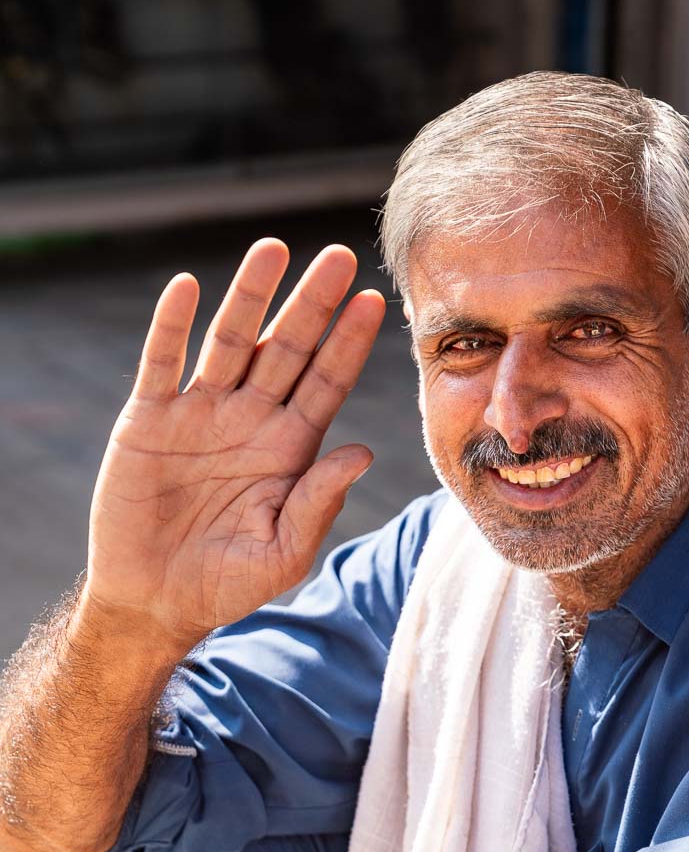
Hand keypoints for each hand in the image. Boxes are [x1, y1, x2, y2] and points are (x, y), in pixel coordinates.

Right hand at [83, 238, 384, 651]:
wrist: (154, 601)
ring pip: (230, 342)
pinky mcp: (149, 419)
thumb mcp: (282, 554)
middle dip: (313, 304)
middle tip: (340, 257)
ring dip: (250, 297)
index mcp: (289, 449)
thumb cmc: (225, 584)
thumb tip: (362, 453)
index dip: (349, 344)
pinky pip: (162, 363)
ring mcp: (199, 414)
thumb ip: (318, 503)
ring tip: (272, 250)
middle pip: (288, 349)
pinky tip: (187, 288)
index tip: (375, 303)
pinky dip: (171, 325)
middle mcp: (250, 420)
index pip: (327, 383)